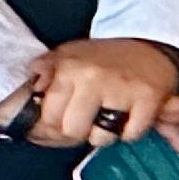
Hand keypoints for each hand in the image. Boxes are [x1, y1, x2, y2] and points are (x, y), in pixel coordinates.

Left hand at [0, 35, 178, 146]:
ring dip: (104, 133)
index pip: (49, 117)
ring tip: (108, 116)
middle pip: (72, 131)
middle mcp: (93, 77)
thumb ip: (43, 73)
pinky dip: (130, 131)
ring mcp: (122, 89)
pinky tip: (129, 114)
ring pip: (100, 137)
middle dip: (78, 131)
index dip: (53, 126)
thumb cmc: (104, 56)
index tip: (61, 122)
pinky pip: (130, 134)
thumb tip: (30, 94)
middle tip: (87, 120)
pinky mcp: (149, 98)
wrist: (148, 42)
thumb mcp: (67, 55)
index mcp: (70, 68)